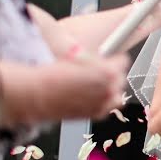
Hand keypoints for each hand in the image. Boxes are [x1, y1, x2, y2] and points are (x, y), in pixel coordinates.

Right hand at [5, 52, 130, 121]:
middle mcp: (109, 89)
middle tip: (98, 70)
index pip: (123, 61)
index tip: (109, 57)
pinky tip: (90, 96)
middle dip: (111, 74)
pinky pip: (107, 107)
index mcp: (108, 71)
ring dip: (110, 89)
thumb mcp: (73, 53)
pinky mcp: (95, 115)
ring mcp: (103, 104)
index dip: (114, 58)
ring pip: (117, 95)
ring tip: (96, 85)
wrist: (37, 95)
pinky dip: (102, 102)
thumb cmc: (52, 75)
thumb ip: (88, 50)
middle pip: (120, 78)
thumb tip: (88, 44)